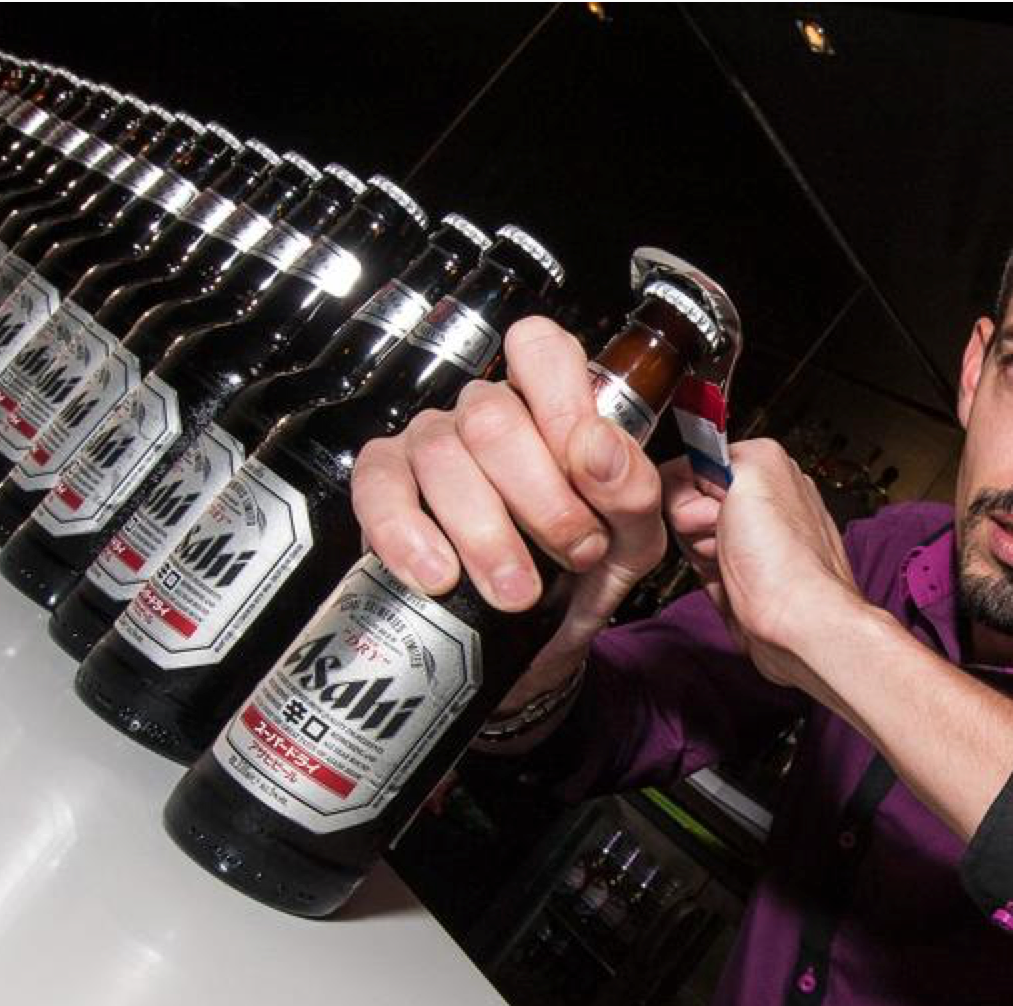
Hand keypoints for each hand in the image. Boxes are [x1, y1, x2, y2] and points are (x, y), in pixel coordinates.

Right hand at [351, 315, 665, 690]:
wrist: (532, 648)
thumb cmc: (581, 576)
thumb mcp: (632, 541)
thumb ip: (632, 491)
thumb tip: (597, 446)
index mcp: (549, 407)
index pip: (541, 350)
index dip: (564, 404)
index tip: (588, 473)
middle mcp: (485, 413)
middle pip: (494, 418)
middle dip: (542, 499)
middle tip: (574, 556)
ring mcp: (428, 442)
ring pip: (442, 455)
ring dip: (485, 534)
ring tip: (516, 592)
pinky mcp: (381, 484)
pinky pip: (379, 488)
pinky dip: (407, 535)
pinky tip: (439, 577)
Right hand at [705, 438, 870, 695]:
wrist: (798, 628)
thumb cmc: (787, 561)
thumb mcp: (749, 474)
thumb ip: (714, 453)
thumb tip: (683, 466)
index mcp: (767, 468)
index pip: (697, 462)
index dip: (692, 487)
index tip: (708, 506)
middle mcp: (764, 502)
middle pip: (690, 502)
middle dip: (695, 523)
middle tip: (722, 536)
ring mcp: (753, 542)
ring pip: (692, 537)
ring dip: (701, 553)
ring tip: (730, 563)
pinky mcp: (742, 576)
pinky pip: (701, 569)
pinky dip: (707, 578)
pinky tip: (728, 584)